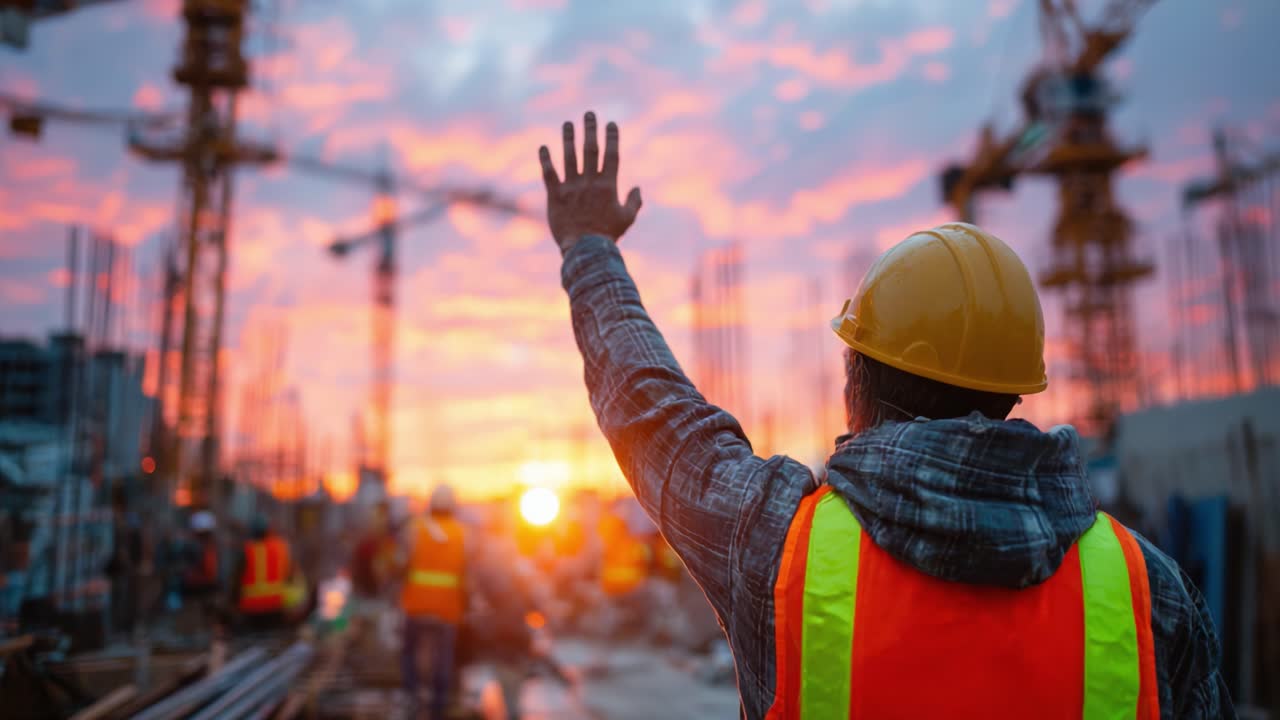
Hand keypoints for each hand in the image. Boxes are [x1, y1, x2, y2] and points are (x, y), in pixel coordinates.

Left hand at [539, 111, 642, 254]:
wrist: (585, 250)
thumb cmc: (608, 236)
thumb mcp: (627, 219)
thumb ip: (634, 202)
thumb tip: (637, 188)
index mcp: (608, 186)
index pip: (611, 156)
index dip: (611, 138)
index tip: (611, 123)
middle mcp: (589, 182)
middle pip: (590, 150)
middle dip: (590, 130)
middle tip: (589, 113)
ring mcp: (571, 188)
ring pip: (569, 157)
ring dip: (568, 138)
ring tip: (568, 124)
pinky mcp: (555, 196)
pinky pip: (549, 174)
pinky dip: (545, 159)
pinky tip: (543, 147)